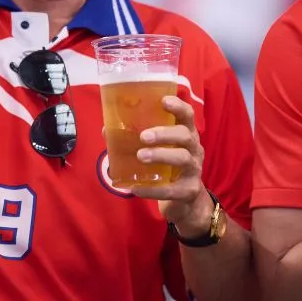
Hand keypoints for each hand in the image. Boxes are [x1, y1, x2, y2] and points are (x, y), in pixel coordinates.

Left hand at [131, 96, 212, 236]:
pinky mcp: (188, 191)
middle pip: (185, 135)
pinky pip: (172, 189)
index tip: (163, 101)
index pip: (187, 116)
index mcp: (186, 135)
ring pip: (182, 158)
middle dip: (164, 133)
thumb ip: (137, 140)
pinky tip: (136, 188)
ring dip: (160, 155)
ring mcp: (194, 170)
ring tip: (140, 156)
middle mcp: (194, 149)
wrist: (185, 201)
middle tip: (143, 136)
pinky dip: (153, 189)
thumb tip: (107, 130)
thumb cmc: (168, 168)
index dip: (178, 107)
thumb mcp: (158, 150)